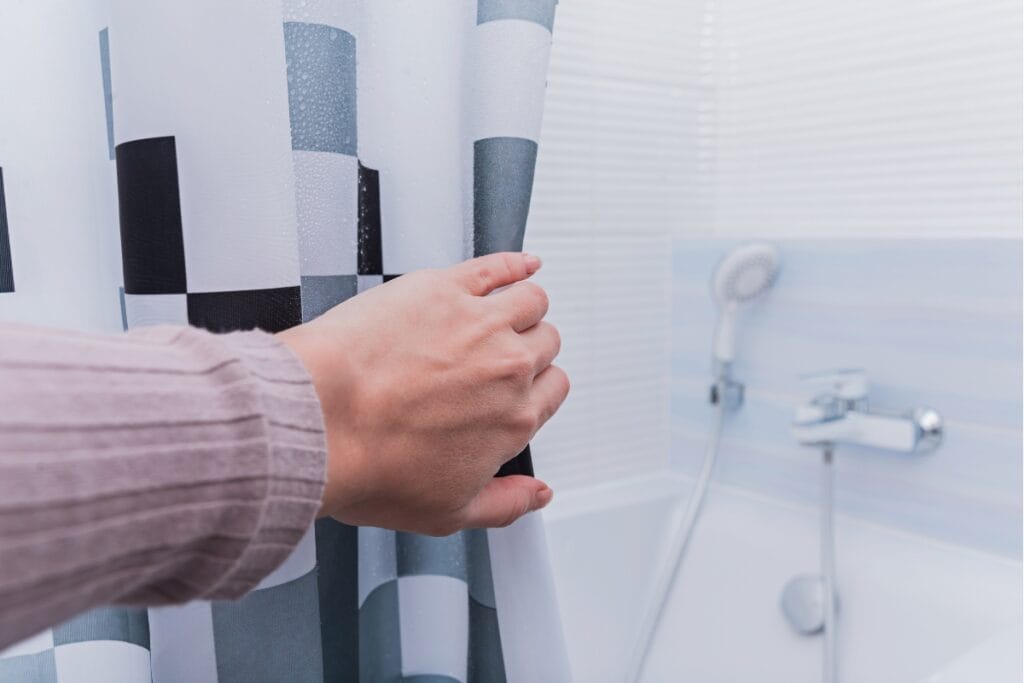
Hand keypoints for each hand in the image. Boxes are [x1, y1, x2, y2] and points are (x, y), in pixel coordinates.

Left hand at [278, 253, 567, 535]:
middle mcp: (507, 367)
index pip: (552, 390)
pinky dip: (517, 264)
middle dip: (530, 349)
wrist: (320, 422)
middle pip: (544, 343)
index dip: (536, 388)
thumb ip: (505, 505)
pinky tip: (522, 265)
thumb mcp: (447, 513)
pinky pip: (499, 267)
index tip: (517, 388)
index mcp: (513, 420)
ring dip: (526, 307)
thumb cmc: (370, 464)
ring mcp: (478, 322)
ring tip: (509, 310)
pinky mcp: (444, 288)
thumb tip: (536, 495)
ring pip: (531, 301)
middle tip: (501, 355)